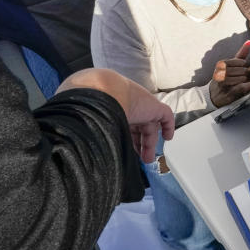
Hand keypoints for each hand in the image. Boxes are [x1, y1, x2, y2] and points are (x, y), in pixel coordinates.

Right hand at [57, 69, 174, 163]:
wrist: (100, 91)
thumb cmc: (91, 108)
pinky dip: (168, 126)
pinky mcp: (154, 107)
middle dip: (137, 143)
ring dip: (150, 142)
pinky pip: (166, 116)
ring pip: (149, 126)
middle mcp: (128, 107)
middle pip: (136, 127)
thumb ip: (90, 135)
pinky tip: (168, 137)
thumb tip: (81, 151)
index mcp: (113, 109)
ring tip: (148, 158)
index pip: (123, 124)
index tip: (123, 148)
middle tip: (138, 157)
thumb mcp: (90, 123)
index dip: (124, 137)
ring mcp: (142, 106)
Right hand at [210, 40, 249, 106]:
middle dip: (243, 73)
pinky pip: (241, 87)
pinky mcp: (229, 92)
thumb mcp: (230, 64)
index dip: (242, 64)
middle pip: (242, 70)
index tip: (240, 66)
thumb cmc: (223, 77)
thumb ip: (241, 54)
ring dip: (243, 80)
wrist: (213, 94)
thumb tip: (249, 41)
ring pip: (242, 78)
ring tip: (237, 82)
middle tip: (237, 76)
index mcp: (221, 64)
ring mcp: (224, 83)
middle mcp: (221, 73)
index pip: (240, 61)